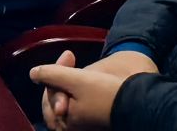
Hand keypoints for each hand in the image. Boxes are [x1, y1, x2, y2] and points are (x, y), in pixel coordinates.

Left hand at [31, 48, 151, 129]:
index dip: (54, 72)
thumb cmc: (107, 93)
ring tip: (74, 65)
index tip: (70, 54)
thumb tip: (33, 74)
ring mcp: (84, 126)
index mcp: (65, 124)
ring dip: (67, 80)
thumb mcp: (75, 79)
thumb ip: (50, 74)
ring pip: (66, 99)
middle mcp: (73, 128)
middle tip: (70, 57)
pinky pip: (77, 103)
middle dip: (59, 75)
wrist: (143, 102)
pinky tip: (83, 76)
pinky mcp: (95, 121)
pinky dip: (76, 88)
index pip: (49, 95)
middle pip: (56, 98)